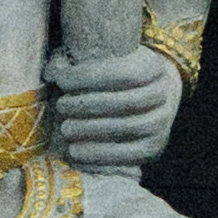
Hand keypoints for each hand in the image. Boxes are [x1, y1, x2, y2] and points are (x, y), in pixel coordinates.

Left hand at [47, 46, 177, 173]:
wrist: (151, 99)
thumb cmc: (116, 77)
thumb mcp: (103, 61)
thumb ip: (78, 61)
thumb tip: (52, 71)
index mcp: (154, 67)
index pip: (124, 72)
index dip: (89, 76)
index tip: (61, 79)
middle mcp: (165, 95)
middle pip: (125, 102)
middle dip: (87, 105)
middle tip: (60, 106)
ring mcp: (162, 124)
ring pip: (128, 128)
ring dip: (92, 130)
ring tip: (65, 129)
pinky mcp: (154, 149)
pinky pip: (129, 156)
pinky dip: (100, 155)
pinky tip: (75, 151)